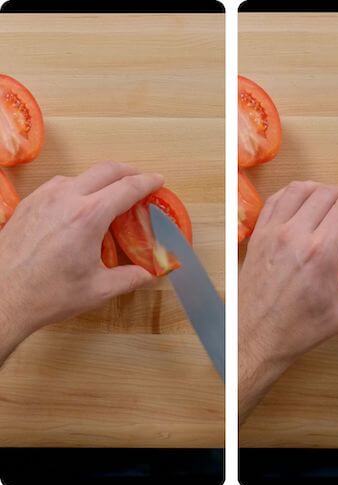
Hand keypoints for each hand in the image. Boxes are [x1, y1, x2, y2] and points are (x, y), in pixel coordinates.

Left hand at [0, 162, 163, 363]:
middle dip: (127, 171)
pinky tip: (78, 206)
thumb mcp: (98, 289)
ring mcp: (43, 198)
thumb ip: (131, 278)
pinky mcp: (28, 204)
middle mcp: (66, 199)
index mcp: (88, 217)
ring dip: (100, 179)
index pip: (127, 188)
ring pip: (80, 175)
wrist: (1, 298)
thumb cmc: (47, 294)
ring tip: (109, 195)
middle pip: (105, 170)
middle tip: (139, 180)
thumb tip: (150, 273)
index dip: (147, 182)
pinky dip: (77, 187)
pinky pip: (58, 185)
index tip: (158, 181)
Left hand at [238, 176, 337, 421]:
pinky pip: (274, 201)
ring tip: (328, 198)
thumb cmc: (301, 328)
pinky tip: (300, 203)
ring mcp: (271, 233)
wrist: (255, 338)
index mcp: (320, 252)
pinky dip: (290, 194)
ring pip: (297, 190)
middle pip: (324, 193)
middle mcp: (294, 235)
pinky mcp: (256, 237)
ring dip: (317, 188)